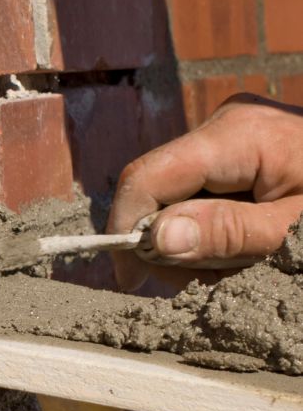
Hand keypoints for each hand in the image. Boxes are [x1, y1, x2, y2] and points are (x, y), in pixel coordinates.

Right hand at [107, 94, 302, 290]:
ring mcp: (231, 137)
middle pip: (158, 190)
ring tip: (234, 267)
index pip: (147, 176)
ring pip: (176, 199)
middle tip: (201, 284)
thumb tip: (153, 238)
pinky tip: (238, 249)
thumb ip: (228, 233)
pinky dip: (210, 233)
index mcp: (237, 134)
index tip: (129, 280)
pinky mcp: (239, 153)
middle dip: (168, 244)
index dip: (125, 227)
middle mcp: (224, 126)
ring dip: (192, 244)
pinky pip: (200, 197)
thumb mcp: (297, 232)